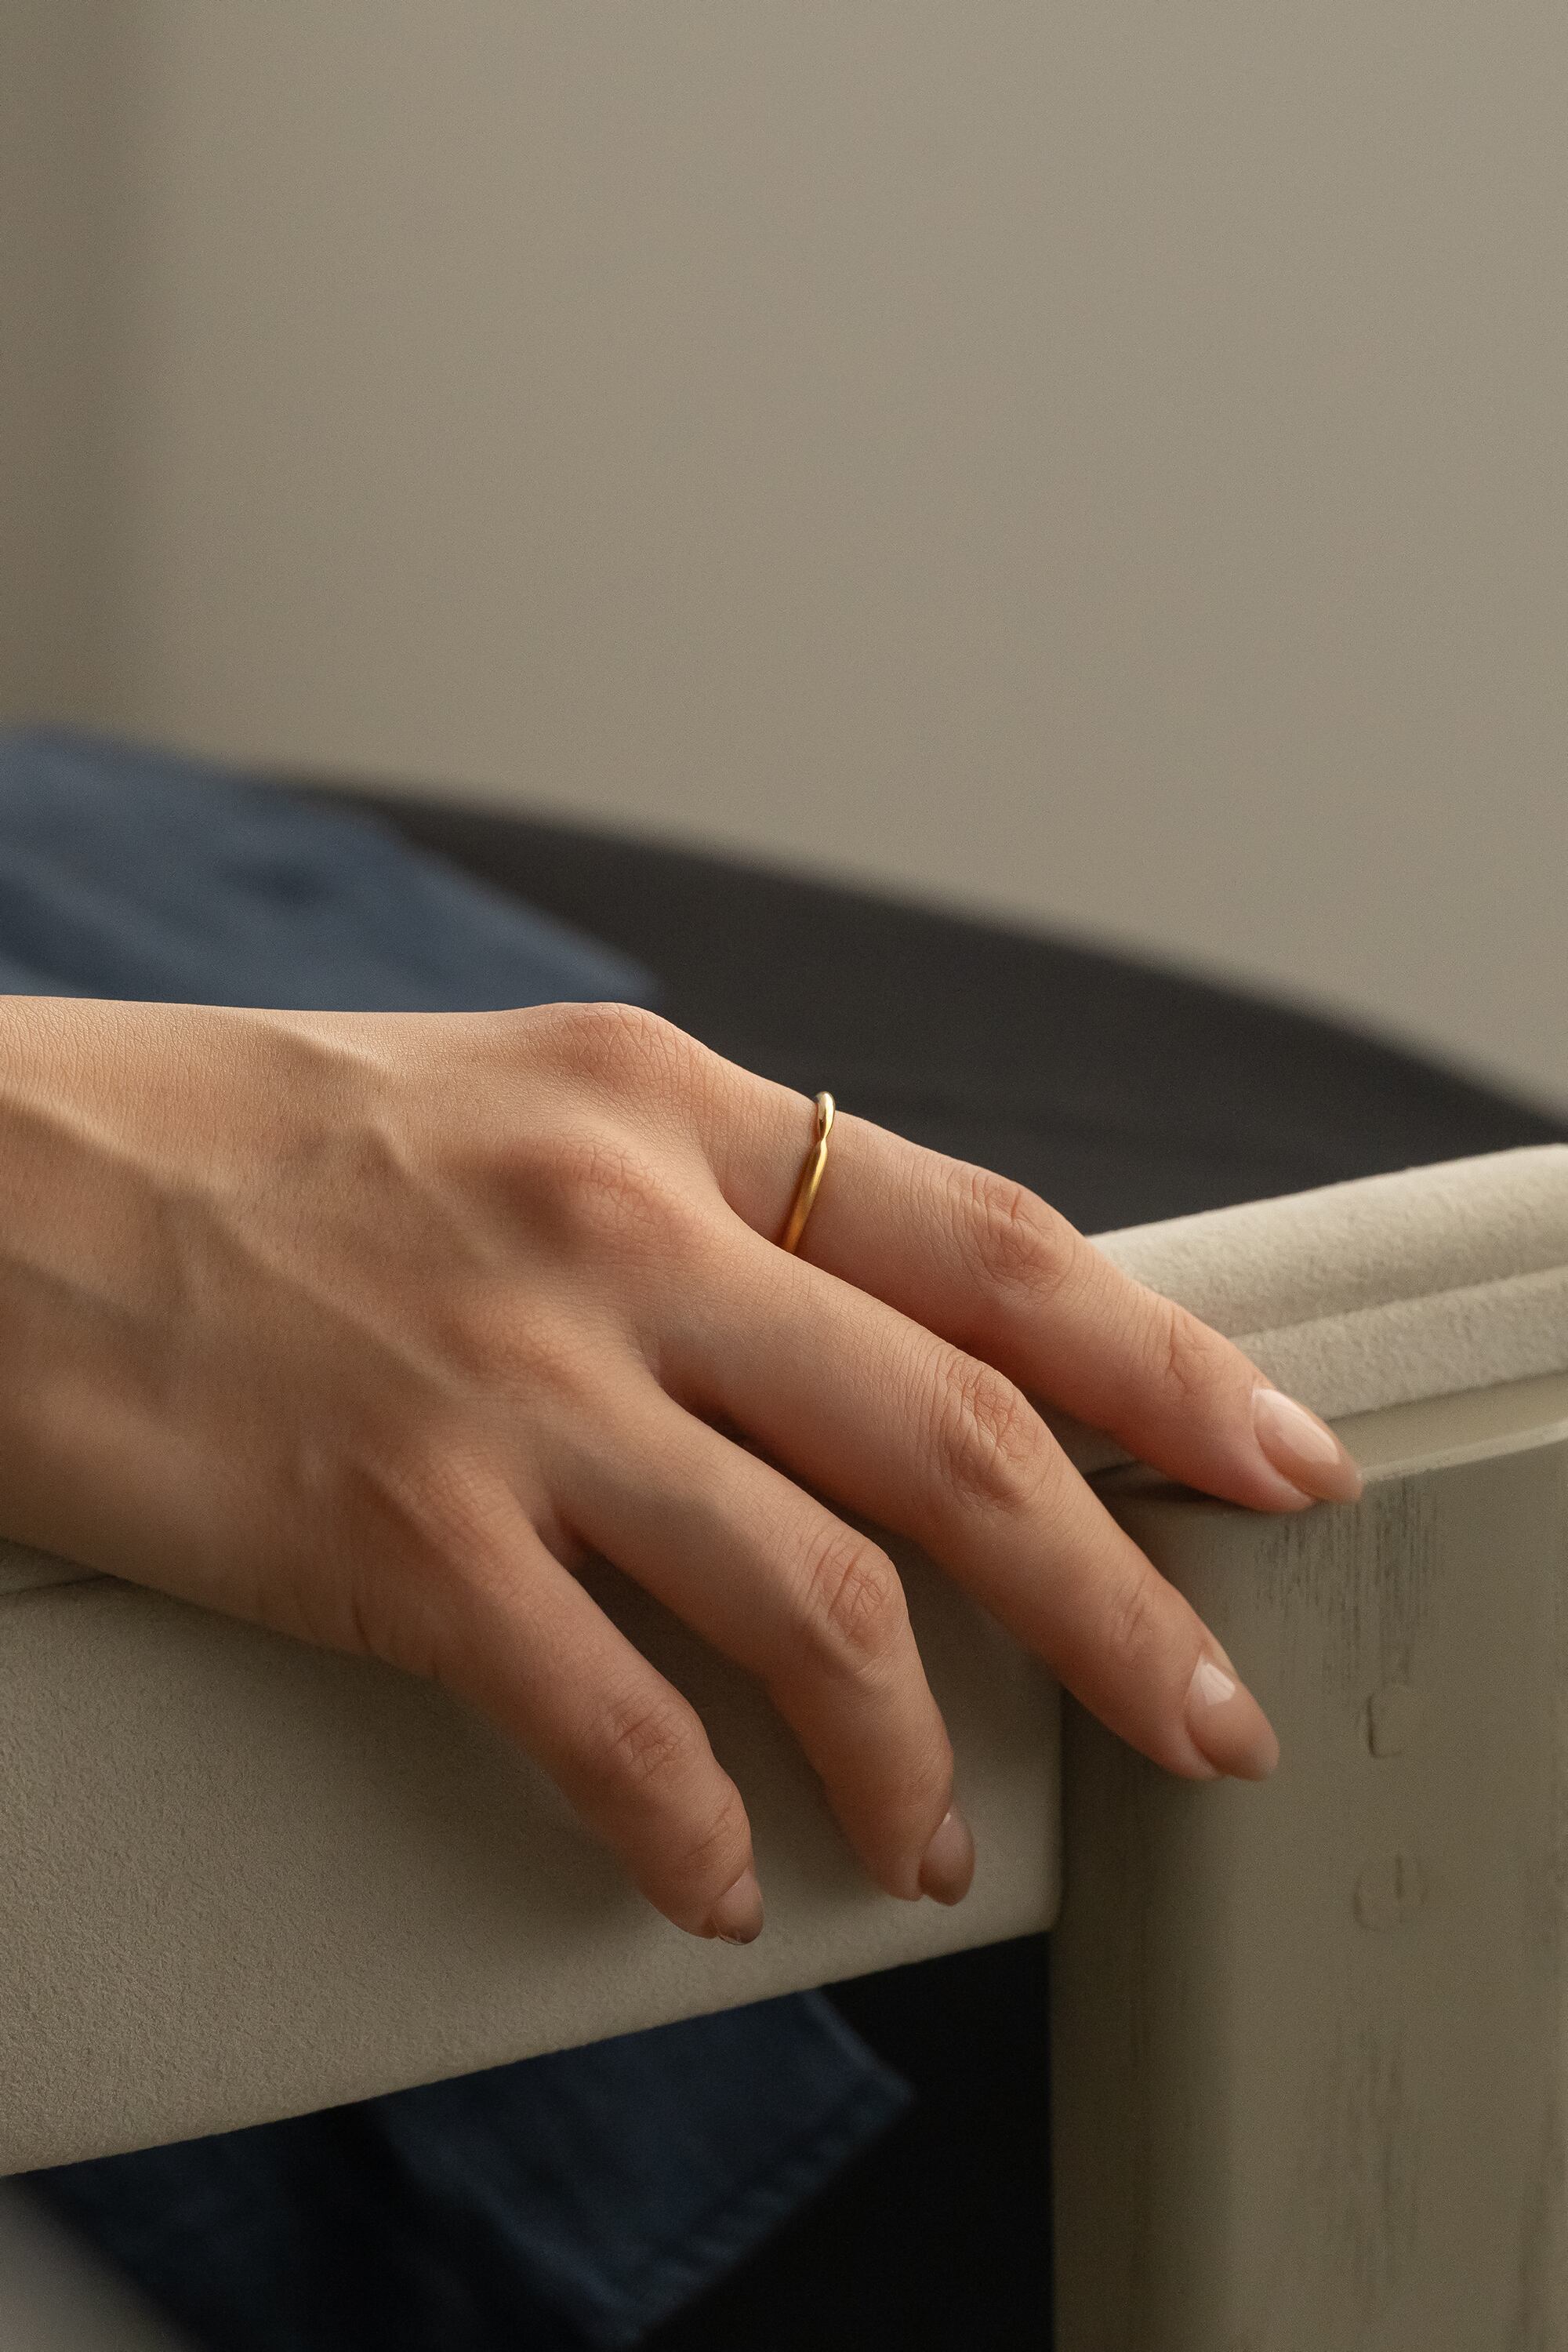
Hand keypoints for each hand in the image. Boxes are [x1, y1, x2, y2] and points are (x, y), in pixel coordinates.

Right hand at [0, 996, 1360, 1941]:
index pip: (986, 1244)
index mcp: (660, 1107)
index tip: (1273, 1457)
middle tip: (1209, 1715)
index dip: (1162, 1362)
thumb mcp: (514, 1109)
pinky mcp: (389, 1527)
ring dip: (910, 1749)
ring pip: (812, 1591)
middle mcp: (615, 1230)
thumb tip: (873, 1341)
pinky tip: (720, 1881)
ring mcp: (508, 1380)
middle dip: (1117, 1591)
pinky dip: (691, 1819)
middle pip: (952, 1430)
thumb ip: (700, 1208)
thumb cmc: (239, 1142)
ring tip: (936, 1844)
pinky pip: (607, 1716)